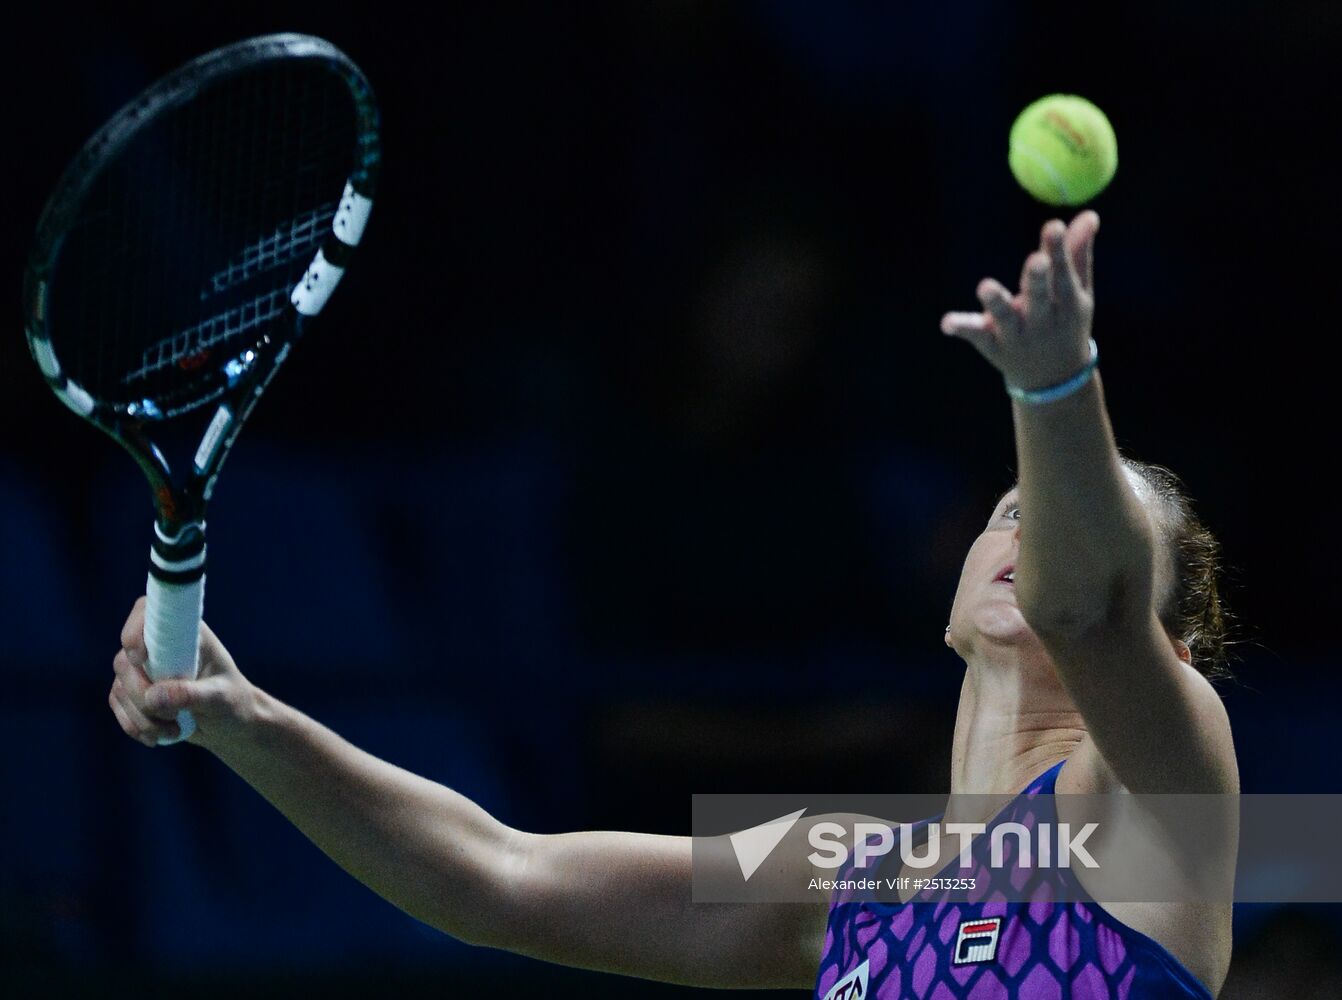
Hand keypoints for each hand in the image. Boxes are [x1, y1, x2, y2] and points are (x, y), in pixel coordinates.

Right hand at [109, 597, 256, 749]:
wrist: (229, 723)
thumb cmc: (232, 701)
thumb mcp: (220, 698)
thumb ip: (191, 695)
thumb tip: (152, 697)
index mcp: (185, 632)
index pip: (147, 612)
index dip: (135, 630)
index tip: (140, 658)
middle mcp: (159, 645)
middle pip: (125, 661)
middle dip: (142, 695)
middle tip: (172, 716)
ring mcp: (143, 668)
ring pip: (120, 688)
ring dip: (142, 717)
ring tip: (174, 731)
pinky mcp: (134, 690)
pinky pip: (118, 705)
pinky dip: (134, 725)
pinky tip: (158, 737)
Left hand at [941, 211, 1098, 391]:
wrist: (1054, 380)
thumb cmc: (1066, 322)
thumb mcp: (1077, 292)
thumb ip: (1078, 253)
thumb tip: (1089, 214)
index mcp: (1067, 303)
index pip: (1063, 273)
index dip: (1059, 250)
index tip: (1053, 225)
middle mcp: (1043, 319)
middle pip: (1039, 297)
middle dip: (1038, 279)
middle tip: (1036, 260)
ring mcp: (1017, 335)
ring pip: (1006, 317)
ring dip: (996, 303)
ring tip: (985, 286)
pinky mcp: (993, 346)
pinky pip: (977, 336)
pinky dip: (963, 328)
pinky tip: (946, 323)